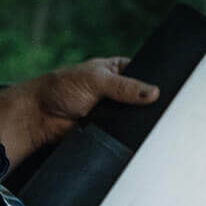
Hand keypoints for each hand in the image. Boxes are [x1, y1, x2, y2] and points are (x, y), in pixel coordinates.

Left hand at [0, 56, 158, 164]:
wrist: (40, 117)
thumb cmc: (61, 88)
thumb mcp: (96, 80)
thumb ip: (125, 86)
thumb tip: (153, 92)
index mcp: (118, 70)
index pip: (145, 74)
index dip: (154, 81)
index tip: (165, 90)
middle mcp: (119, 90)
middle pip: (143, 98)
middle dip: (146, 104)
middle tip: (151, 108)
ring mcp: (115, 111)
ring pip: (134, 118)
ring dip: (134, 121)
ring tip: (137, 121)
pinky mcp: (109, 130)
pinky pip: (123, 133)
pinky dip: (125, 134)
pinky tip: (129, 133)